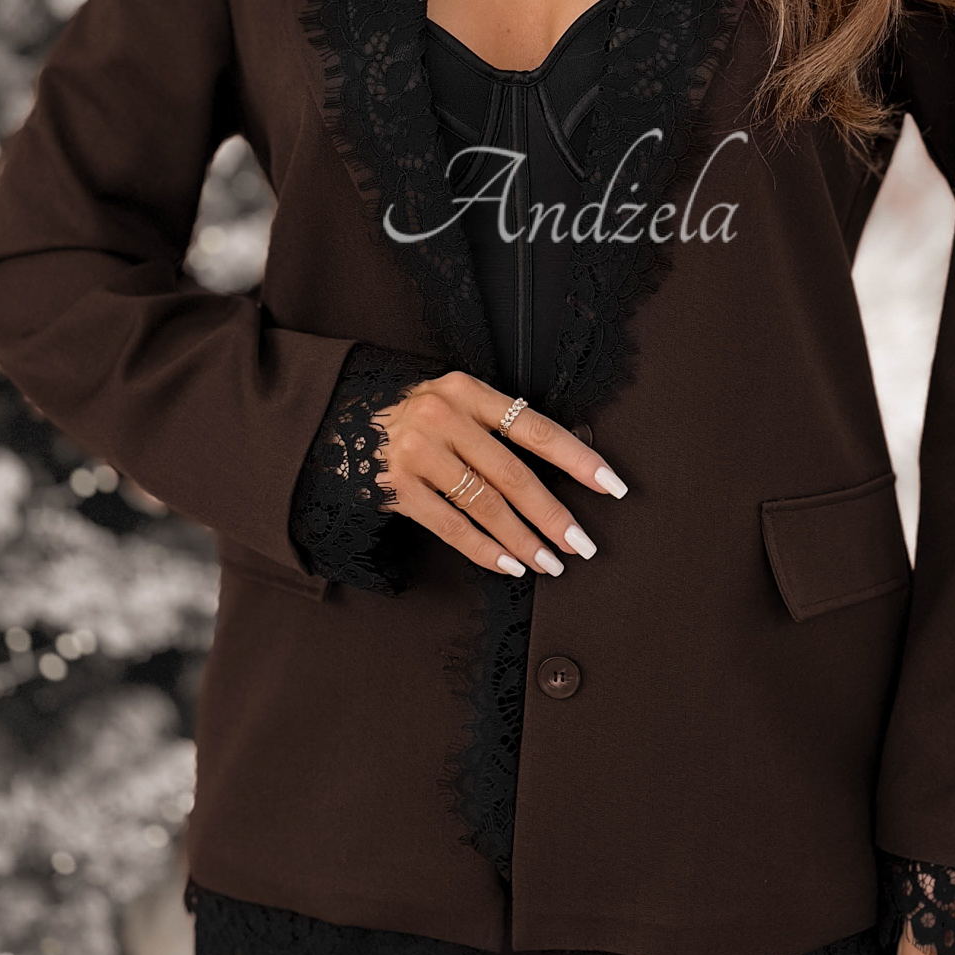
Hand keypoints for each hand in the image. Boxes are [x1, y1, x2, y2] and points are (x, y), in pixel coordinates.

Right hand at [372, 370, 625, 577]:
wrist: (344, 420)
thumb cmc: (418, 415)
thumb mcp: (457, 401)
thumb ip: (498, 424)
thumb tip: (562, 467)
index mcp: (469, 391)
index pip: (536, 428)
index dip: (577, 459)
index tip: (610, 485)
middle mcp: (443, 417)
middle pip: (512, 474)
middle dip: (553, 514)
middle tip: (582, 543)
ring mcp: (417, 452)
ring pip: (483, 505)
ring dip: (522, 540)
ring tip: (551, 563)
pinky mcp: (397, 486)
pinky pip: (450, 525)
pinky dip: (483, 549)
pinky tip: (509, 564)